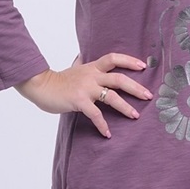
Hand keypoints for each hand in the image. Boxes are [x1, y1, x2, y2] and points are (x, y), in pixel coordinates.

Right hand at [15, 53, 151, 137]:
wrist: (40, 86)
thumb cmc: (57, 80)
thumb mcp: (73, 68)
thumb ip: (81, 63)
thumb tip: (82, 55)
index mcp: (92, 67)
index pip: (114, 58)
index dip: (130, 60)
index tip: (143, 66)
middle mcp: (92, 76)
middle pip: (120, 79)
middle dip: (136, 88)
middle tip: (148, 96)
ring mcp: (86, 88)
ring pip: (112, 97)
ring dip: (125, 107)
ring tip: (135, 116)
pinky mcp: (79, 101)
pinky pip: (96, 114)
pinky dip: (103, 125)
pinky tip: (108, 134)